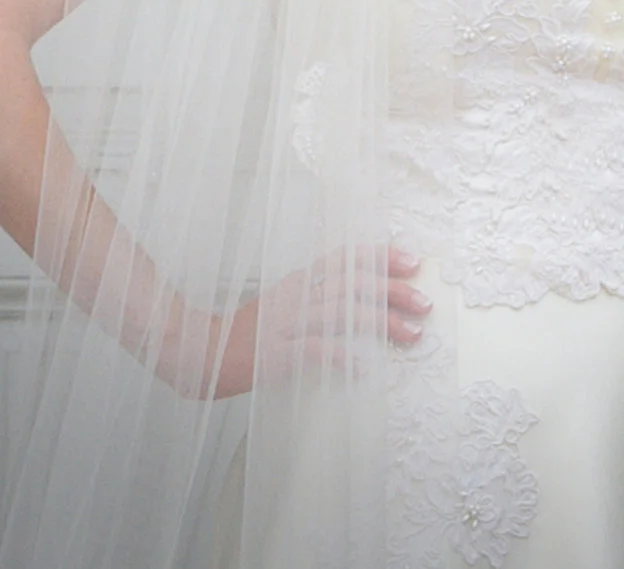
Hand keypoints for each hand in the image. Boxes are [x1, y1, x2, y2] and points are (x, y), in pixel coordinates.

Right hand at [195, 246, 428, 398]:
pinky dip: (342, 356)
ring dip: (382, 324)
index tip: (413, 262)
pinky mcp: (275, 353)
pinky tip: (365, 366)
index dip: (381, 257)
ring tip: (412, 334)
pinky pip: (314, 351)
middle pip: (353, 285)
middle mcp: (296, 297)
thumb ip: (315, 298)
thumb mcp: (282, 304)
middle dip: (394, 292)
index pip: (345, 259)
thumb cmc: (246, 334)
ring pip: (342, 315)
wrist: (199, 353)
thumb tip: (359, 299)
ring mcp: (285, 324)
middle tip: (425, 304)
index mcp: (298, 283)